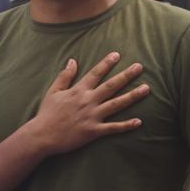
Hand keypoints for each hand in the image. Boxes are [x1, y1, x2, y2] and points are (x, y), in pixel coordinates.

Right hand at [30, 54, 147, 156]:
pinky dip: (126, 125)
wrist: (42, 135)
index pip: (95, 73)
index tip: (117, 55)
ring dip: (133, 96)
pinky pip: (113, 128)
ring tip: (146, 88)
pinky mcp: (94, 131)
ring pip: (117, 104)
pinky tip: (139, 121)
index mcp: (78, 90)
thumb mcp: (53, 91)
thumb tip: (72, 60)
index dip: (107, 63)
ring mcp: (92, 116)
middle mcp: (88, 101)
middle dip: (126, 75)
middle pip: (111, 86)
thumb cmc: (47, 113)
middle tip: (139, 67)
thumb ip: (65, 76)